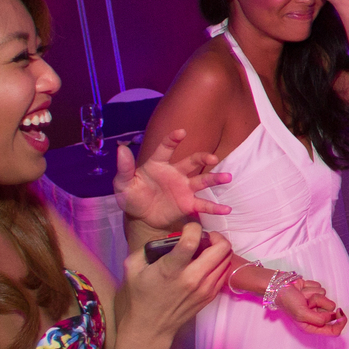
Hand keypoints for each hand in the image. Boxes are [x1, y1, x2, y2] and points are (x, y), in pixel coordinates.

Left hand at [113, 130, 230, 231]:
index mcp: (158, 164)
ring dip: (215, 178)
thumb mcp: (122, 183)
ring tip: (227, 178)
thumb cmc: (132, 195)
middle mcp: (175, 173)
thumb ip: (124, 168)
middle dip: (203, 157)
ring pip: (202, 180)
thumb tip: (121, 149)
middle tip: (213, 157)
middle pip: (192, 161)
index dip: (173, 139)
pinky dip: (215, 207)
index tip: (181, 132)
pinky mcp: (188, 204)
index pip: (166, 148)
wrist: (140, 216)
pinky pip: (203, 204)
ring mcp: (184, 188)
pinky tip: (226, 209)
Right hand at [120, 224, 235, 342]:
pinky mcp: (210, 296)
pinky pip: (225, 272)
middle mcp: (192, 279)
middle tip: (204, 237)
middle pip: (221, 248)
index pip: (192, 241)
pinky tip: (206, 263)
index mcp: (171, 270)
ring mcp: (204, 289)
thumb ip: (150, 247)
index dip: (193, 228)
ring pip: (227, 258)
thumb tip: (167, 238)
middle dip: (215, 236)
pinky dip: (219, 263)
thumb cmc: (140, 296)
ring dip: (219, 249)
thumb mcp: (133, 266)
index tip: (188, 229)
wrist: (150, 327)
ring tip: (205, 249)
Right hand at [277, 278, 348, 336]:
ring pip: (327, 297)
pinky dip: (312, 287)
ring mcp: (317, 305)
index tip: (340, 313)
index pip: (334, 330)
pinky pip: (321, 288)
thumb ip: (318, 319)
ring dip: (313, 294)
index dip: (340, 323)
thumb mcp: (301, 314)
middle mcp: (316, 317)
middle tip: (307, 303)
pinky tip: (302, 289)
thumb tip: (334, 316)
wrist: (280, 286)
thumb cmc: (287, 302)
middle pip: (331, 311)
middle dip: (320, 303)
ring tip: (302, 296)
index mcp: (312, 327)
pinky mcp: (316, 293)